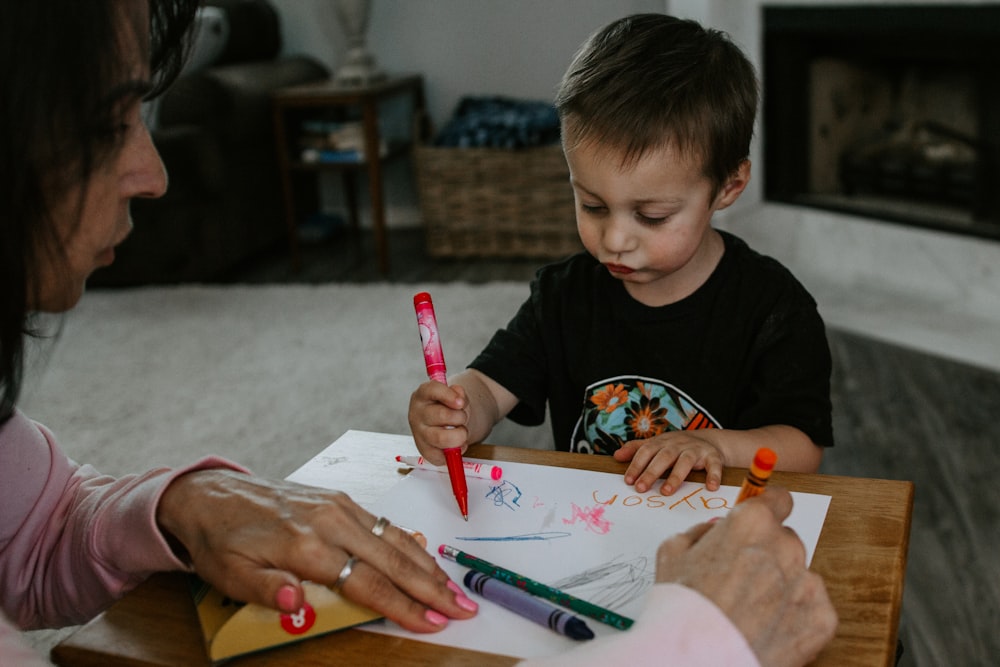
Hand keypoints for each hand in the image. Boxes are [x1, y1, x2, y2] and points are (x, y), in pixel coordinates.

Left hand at [157, 470, 477, 631]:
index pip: (367, 583)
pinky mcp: (339, 499)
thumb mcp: (229, 573)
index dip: (403, 606)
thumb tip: (296, 604)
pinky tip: (425, 557)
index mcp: (306, 545)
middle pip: (393, 559)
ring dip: (427, 566)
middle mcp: (330, 521)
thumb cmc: (222, 539)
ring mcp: (339, 506)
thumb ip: (266, 589)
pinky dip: (409, 543)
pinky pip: (383, 523)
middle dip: (432, 587)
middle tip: (463, 609)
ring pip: (394, 538)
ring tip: (453, 589)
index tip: (432, 622)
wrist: (212, 493)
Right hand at [407, 380, 470, 464]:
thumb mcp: (455, 395)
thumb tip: (459, 399)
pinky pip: (443, 455)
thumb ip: (459, 394)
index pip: (432, 390)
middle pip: (441, 415)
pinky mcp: (425, 452)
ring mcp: (419, 434)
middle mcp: (417, 414)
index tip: (461, 403)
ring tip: (460, 431)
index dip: (448, 396)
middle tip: (462, 418)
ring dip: (459, 435)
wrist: (443, 424)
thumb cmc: (448, 407)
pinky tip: (457, 444)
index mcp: (422, 395)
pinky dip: (457, 450)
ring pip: (442, 438)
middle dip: (460, 417)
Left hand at [613, 431, 723, 494]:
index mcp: (662, 442)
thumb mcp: (656, 445)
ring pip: (685, 461)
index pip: (646, 452)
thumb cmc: (676, 447)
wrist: (708, 440)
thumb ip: (636, 450)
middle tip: (641, 488)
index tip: (628, 481)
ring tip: (666, 492)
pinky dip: (713, 476)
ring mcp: (696, 450)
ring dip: (676, 476)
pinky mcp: (713, 457)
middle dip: (651, 472)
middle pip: (663, 457)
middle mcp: (678, 444)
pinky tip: (710, 488)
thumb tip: (616, 456)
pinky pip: (714, 466)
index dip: (636, 465)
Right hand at [655, 488, 836, 666]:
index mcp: (752, 523)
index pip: (780, 499)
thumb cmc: (682, 603)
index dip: (769, 510)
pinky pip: (812, 608)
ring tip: (750, 611)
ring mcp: (808, 582)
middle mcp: (786, 546)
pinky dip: (794, 617)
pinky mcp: (822, 617)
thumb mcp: (673, 552)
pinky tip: (766, 628)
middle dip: (768, 555)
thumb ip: (700, 533)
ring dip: (781, 586)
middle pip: (785, 541)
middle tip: (741, 580)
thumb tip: (715, 531)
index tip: (763, 521)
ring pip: (798, 576)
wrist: (699, 655)